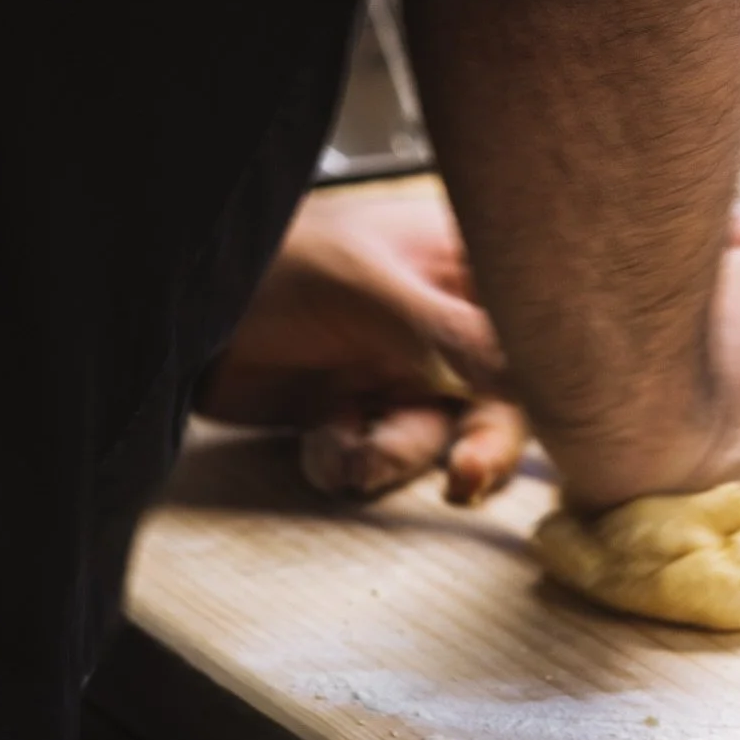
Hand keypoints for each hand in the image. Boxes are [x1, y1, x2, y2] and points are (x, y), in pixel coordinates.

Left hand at [197, 187, 522, 503]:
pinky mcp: (356, 414)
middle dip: (483, 444)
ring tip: (350, 445)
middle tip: (466, 474)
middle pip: (503, 400)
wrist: (178, 316)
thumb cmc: (274, 264)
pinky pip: (380, 458)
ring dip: (395, 453)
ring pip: (437, 439)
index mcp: (458, 270)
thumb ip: (455, 332)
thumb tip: (530, 375)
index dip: (554, 373)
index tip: (561, 418)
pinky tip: (320, 438)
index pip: (535, 321)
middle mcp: (439, 325)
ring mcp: (398, 371)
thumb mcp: (372, 289)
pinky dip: (349, 458)